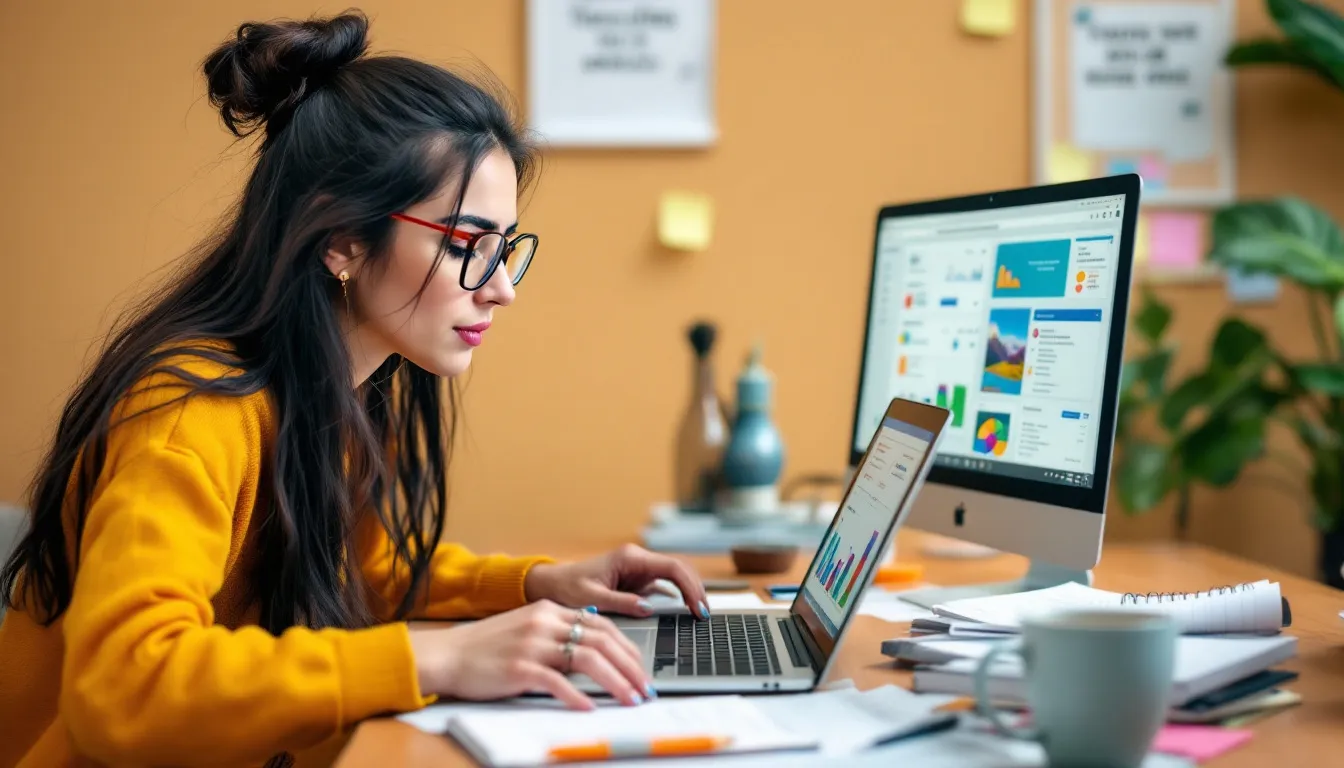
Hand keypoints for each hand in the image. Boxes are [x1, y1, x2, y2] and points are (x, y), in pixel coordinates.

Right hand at [409, 600, 652, 709]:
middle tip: (645, 688)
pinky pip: (557, 683)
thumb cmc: (486, 646)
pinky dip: (578, 696)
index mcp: (550, 610)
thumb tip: (594, 642)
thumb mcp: (527, 626)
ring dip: (615, 682)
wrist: (447, 655)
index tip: (641, 669)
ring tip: (630, 699)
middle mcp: (544, 623)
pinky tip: (590, 708)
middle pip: (602, 641)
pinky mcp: (519, 669)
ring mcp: (532, 645)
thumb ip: (558, 629)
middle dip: (630, 667)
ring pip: (588, 659)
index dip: (628, 648)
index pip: (603, 625)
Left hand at [524, 543, 709, 619]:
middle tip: (704, 614)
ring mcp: (640, 569)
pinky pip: (666, 585)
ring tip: (700, 614)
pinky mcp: (638, 581)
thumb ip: (620, 603)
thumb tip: (648, 608)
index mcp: (629, 557)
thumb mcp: (591, 599)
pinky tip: (687, 610)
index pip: (671, 567)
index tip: (697, 606)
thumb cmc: (568, 588)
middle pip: (679, 569)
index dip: (689, 586)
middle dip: (696, 589)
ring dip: (690, 592)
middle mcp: (638, 560)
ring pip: (676, 576)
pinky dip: (679, 596)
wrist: (553, 584)